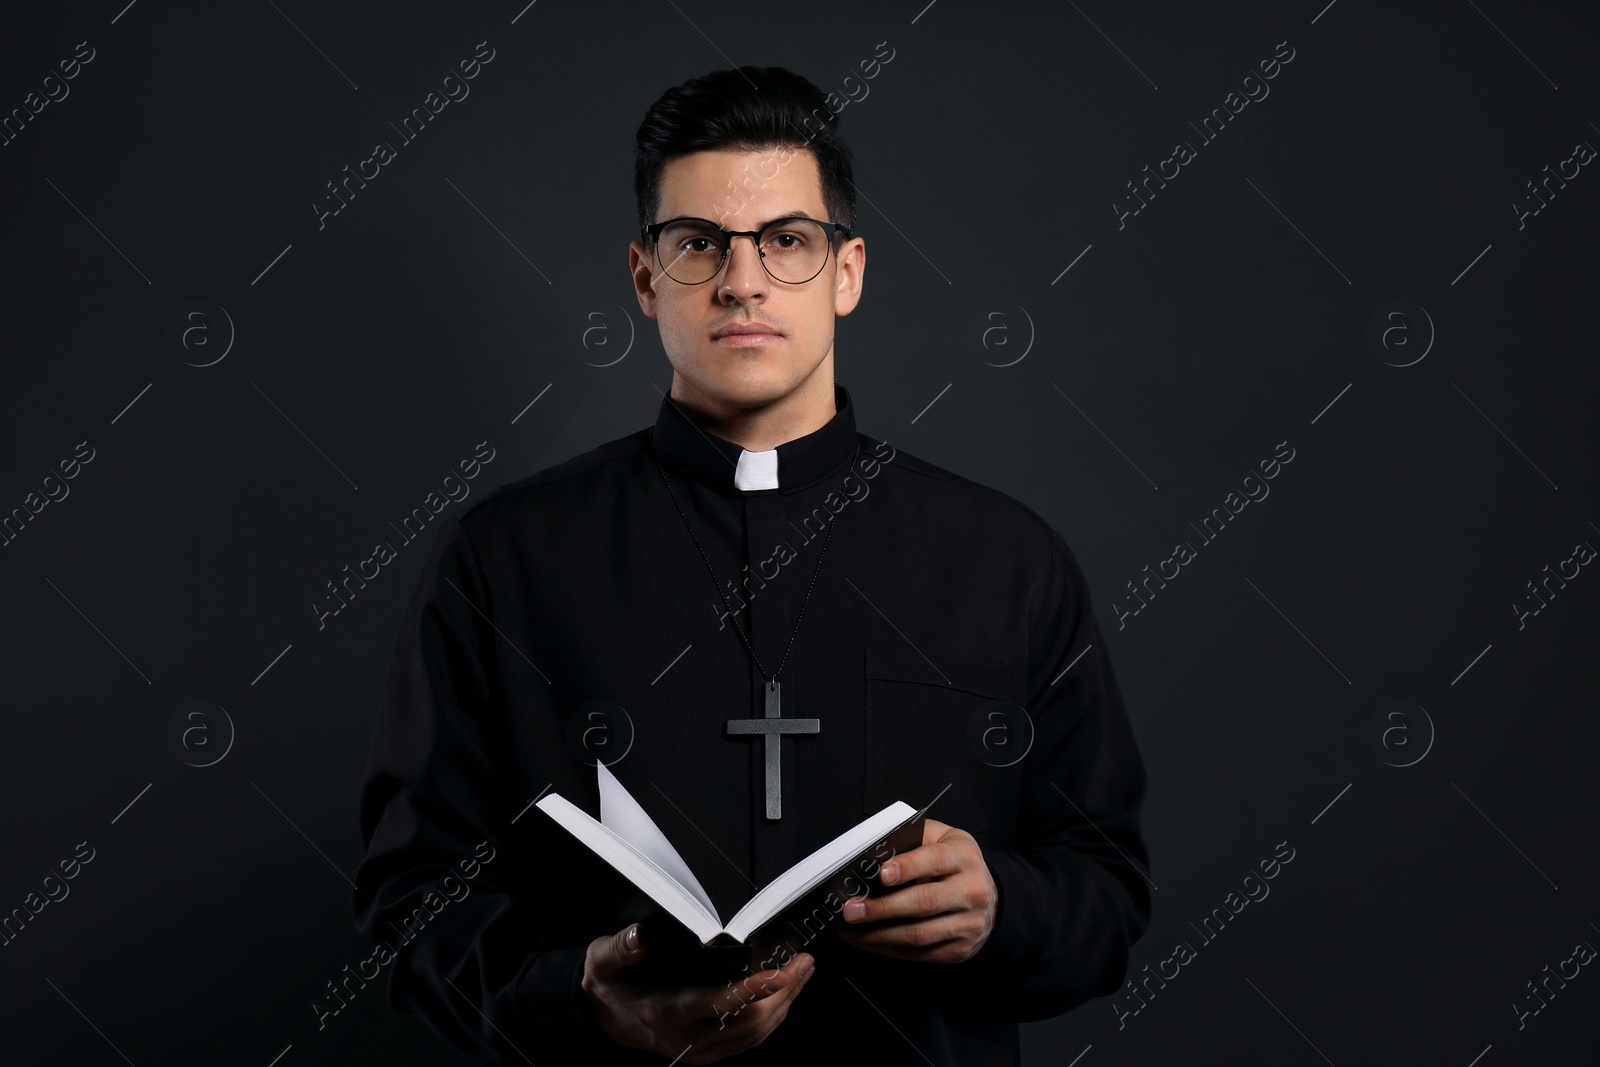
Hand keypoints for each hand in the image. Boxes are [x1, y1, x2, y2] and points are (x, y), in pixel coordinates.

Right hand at [580, 921, 812, 1063]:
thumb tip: (640, 936)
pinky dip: (773, 1017)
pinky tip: (785, 995)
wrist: (604, 1021)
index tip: (777, 972)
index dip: (749, 990)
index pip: (715, 1004)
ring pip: (754, 1033)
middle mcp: (688, 1039)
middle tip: (803, 962)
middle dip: (781, 992)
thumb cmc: (609, 987)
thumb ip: (619, 948)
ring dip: (784, 1004)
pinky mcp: (709, 1052)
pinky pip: (749, 1039)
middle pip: (747, 1021)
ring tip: (802, 973)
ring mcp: (701, 1050)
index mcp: (666, 1014)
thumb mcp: (602, 963)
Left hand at [836, 817, 996, 963]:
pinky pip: (918, 954)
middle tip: (851, 910)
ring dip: (879, 935)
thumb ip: (913, 838)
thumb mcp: (943, 838)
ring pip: (919, 934)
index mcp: (964, 858)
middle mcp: (971, 892)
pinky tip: (867, 941)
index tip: (881, 874)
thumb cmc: (956, 863)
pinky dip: (888, 949)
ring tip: (851, 930)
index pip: (936, 861)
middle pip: (924, 903)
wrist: (989, 897)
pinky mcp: (958, 950)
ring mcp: (967, 925)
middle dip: (882, 908)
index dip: (907, 868)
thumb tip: (875, 852)